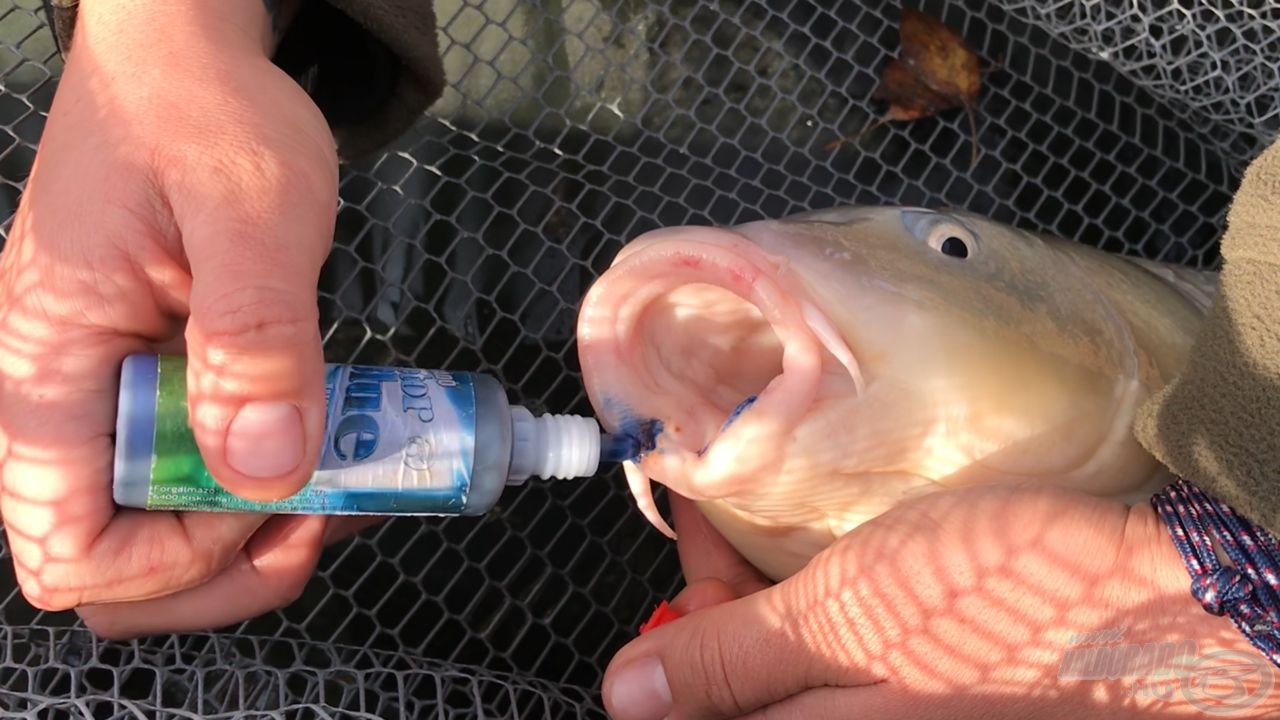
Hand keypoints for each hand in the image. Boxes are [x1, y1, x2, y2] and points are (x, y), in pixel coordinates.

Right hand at [0, 0, 373, 637]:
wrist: (191, 60)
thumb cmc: (206, 113)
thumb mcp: (253, 217)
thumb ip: (256, 342)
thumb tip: (265, 472)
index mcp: (48, 366)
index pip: (66, 547)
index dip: (174, 560)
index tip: (268, 497)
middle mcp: (62, 396)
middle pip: (112, 561)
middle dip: (224, 566)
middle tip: (321, 512)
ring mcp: (108, 392)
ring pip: (159, 525)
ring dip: (257, 530)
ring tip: (346, 481)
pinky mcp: (157, 379)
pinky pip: (197, 469)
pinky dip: (267, 480)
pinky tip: (333, 450)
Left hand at [602, 486, 1279, 718]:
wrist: (1165, 610)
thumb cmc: (1003, 614)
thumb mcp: (839, 621)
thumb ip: (727, 660)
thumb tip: (627, 695)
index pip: (696, 707)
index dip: (665, 639)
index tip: (674, 548)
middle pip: (746, 688)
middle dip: (718, 607)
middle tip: (716, 519)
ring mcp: (902, 715)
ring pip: (799, 668)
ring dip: (771, 598)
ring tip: (763, 521)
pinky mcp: (942, 689)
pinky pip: (856, 656)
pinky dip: (830, 604)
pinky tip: (836, 551)